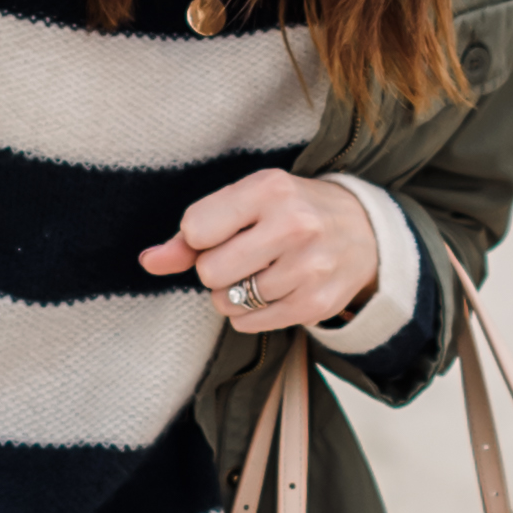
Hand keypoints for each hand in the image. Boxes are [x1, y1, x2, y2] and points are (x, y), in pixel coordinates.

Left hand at [141, 168, 378, 333]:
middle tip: (242, 256)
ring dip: (232, 293)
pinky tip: (271, 292)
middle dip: (215, 269)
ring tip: (259, 272)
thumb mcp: (245, 204)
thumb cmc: (289, 212)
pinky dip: (248, 314)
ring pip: (227, 301)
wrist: (363, 231)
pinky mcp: (316, 303)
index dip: (199, 237)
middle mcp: (294, 224)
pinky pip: (249, 324)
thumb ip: (191, 234)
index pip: (195, 229)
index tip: (223, 231)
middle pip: (210, 272)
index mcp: (270, 189)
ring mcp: (309, 266)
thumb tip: (148, 261)